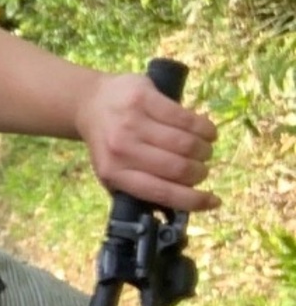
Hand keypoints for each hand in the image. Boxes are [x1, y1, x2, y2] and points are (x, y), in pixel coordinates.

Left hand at [74, 73, 219, 210]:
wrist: (92, 104)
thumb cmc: (110, 144)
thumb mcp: (114, 172)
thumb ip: (140, 189)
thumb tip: (180, 207)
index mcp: (113, 173)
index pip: (161, 193)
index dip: (194, 201)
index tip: (214, 202)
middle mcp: (121, 148)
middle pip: (180, 168)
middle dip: (200, 172)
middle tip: (201, 169)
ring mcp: (131, 122)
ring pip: (187, 143)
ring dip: (204, 150)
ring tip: (203, 151)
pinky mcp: (144, 98)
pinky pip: (187, 118)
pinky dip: (205, 128)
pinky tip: (206, 132)